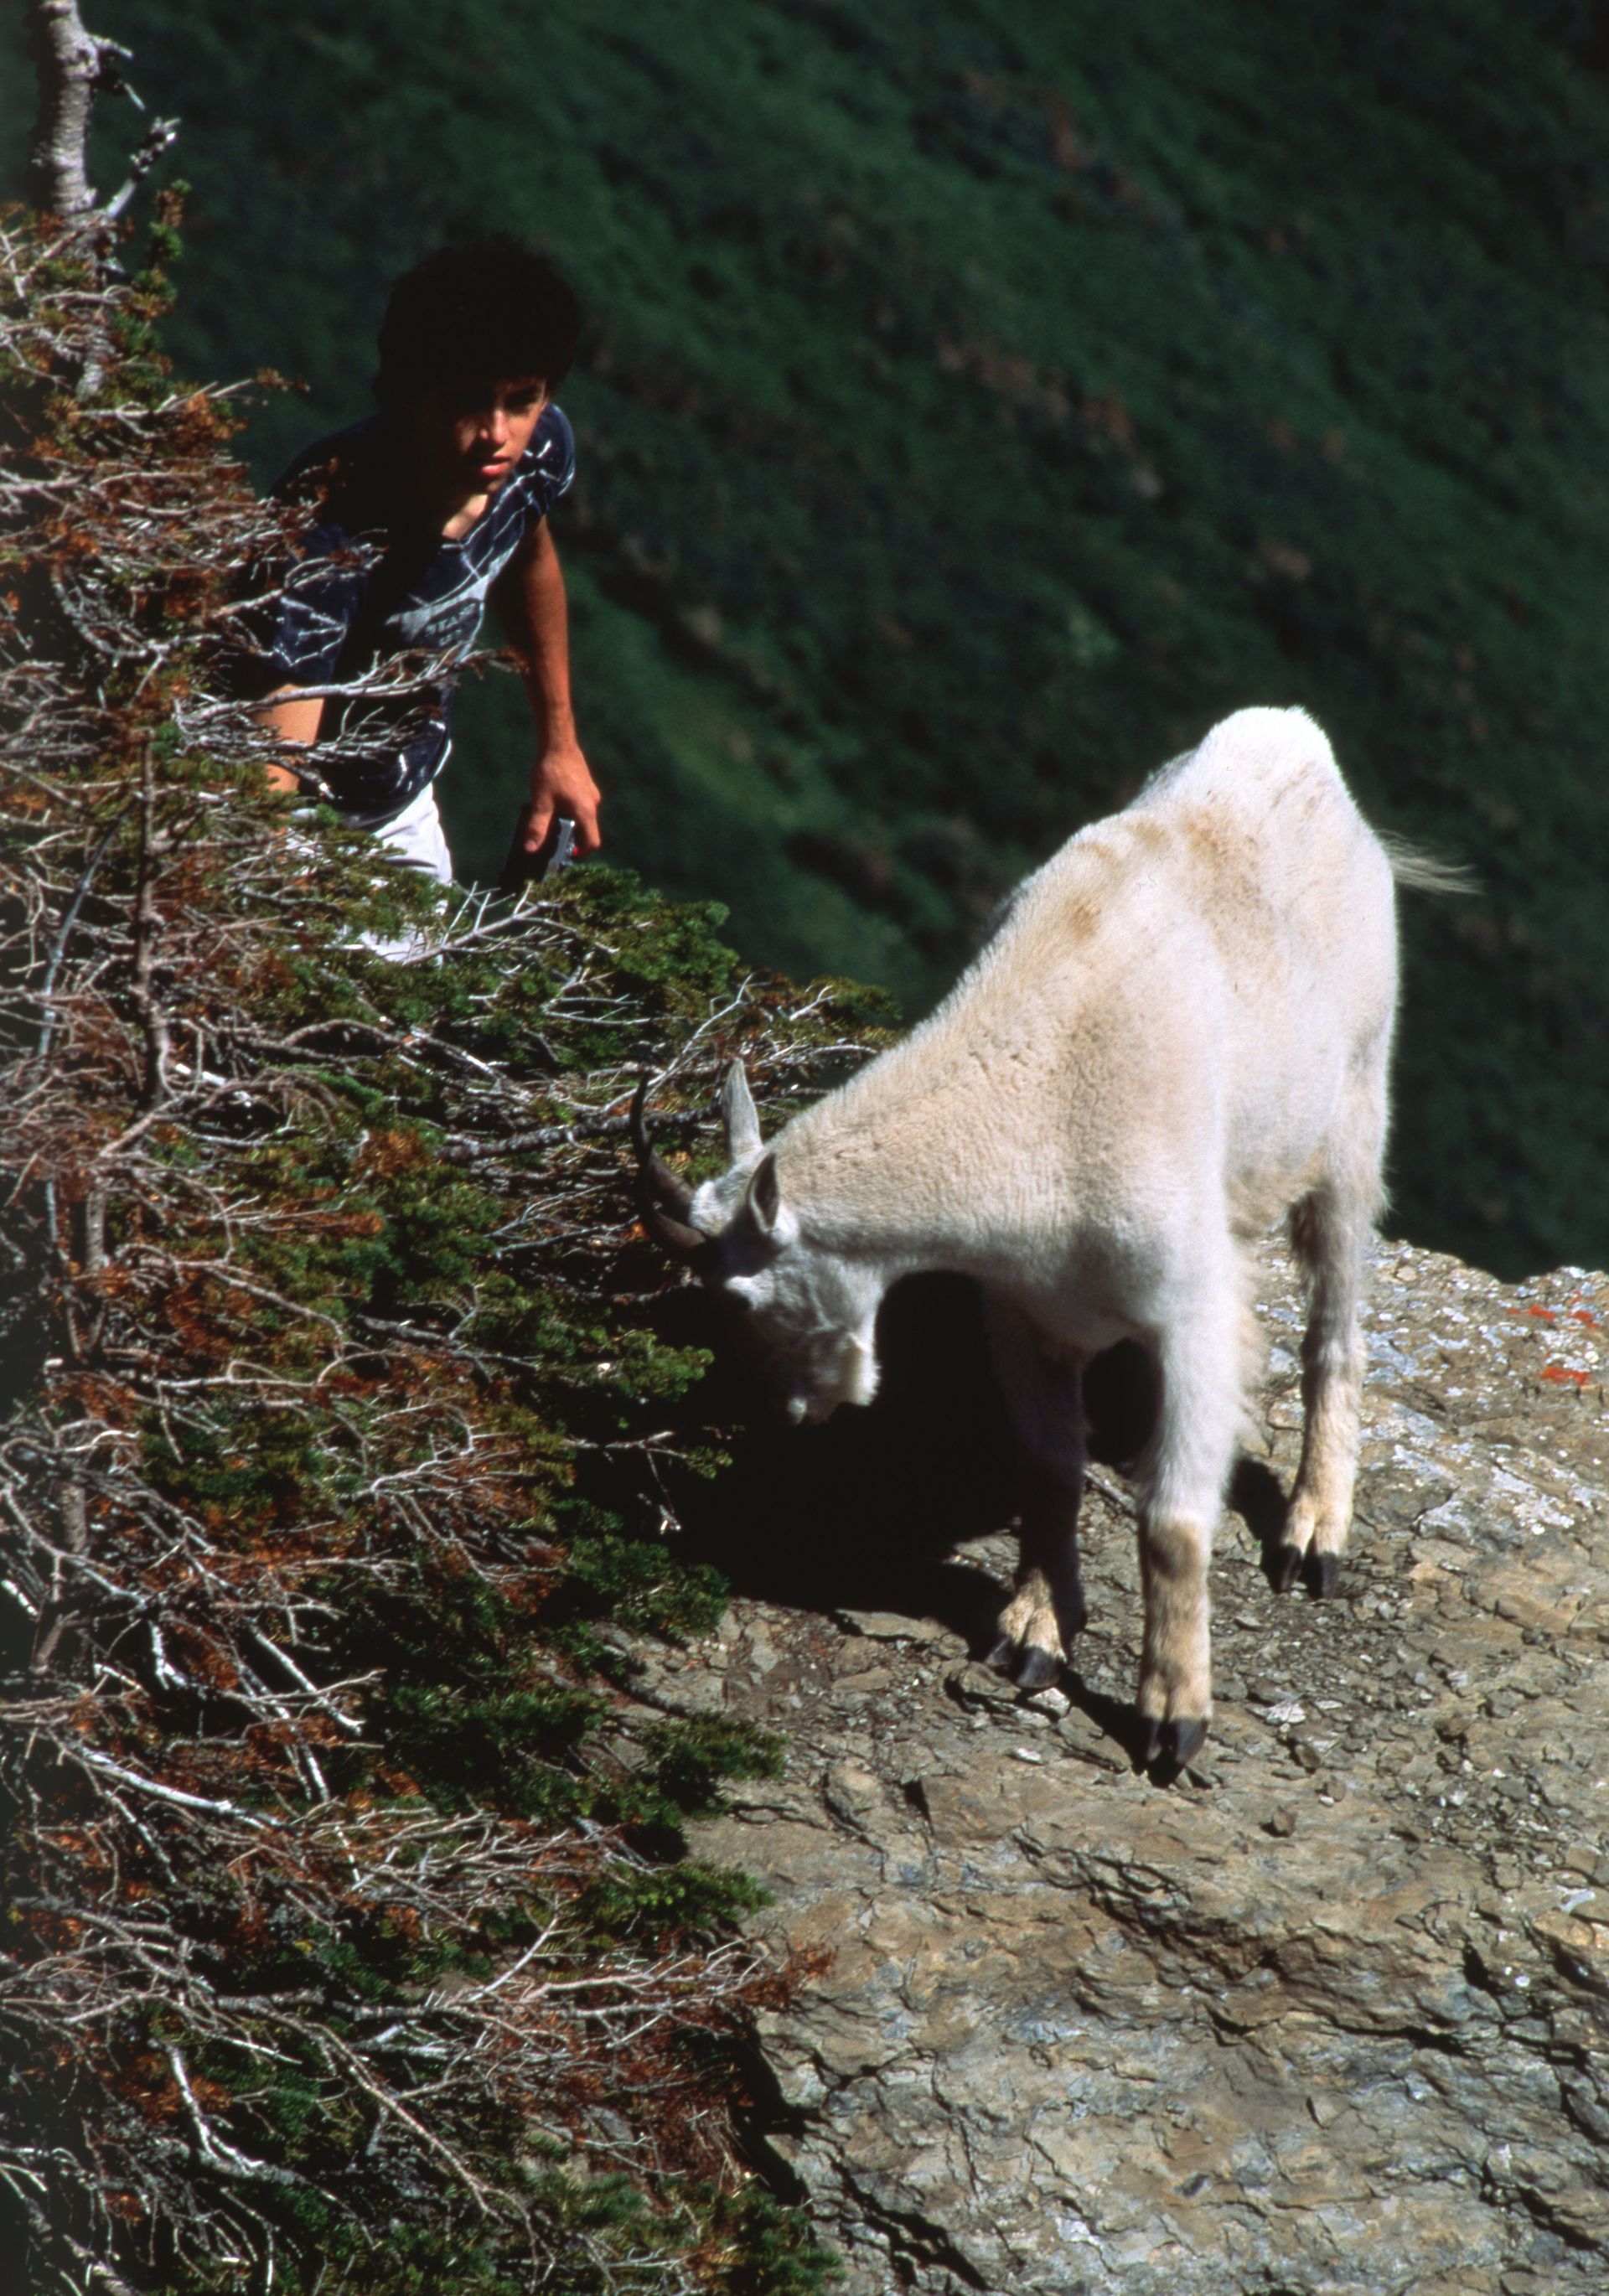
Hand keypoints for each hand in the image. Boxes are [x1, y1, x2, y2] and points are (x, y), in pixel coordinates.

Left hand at [524, 737, 601, 855]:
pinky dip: (569, 809)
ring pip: (582, 816)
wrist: (559, 742)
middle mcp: (593, 804)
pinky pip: (580, 804)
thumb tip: (530, 849)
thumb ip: (537, 827)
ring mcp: (591, 793)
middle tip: (552, 836)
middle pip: (586, 830)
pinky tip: (553, 800)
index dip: (581, 852)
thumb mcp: (540, 802)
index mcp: (586, 811)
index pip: (592, 842)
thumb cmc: (550, 771)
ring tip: (549, 815)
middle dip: (570, 837)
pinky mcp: (586, 785)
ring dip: (568, 821)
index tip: (566, 854)